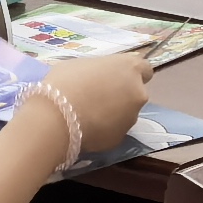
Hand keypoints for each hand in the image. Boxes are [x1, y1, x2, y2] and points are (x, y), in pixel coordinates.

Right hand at [29, 51, 153, 156]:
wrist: (57, 117)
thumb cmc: (66, 81)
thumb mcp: (81, 64)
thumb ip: (99, 70)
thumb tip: (99, 77)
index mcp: (130, 68)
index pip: (145, 69)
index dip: (130, 74)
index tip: (116, 78)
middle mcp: (138, 92)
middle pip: (135, 93)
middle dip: (121, 95)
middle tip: (98, 98)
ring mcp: (132, 118)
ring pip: (126, 114)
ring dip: (113, 114)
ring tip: (88, 115)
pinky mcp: (121, 138)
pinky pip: (114, 130)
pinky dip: (104, 130)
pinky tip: (86, 129)